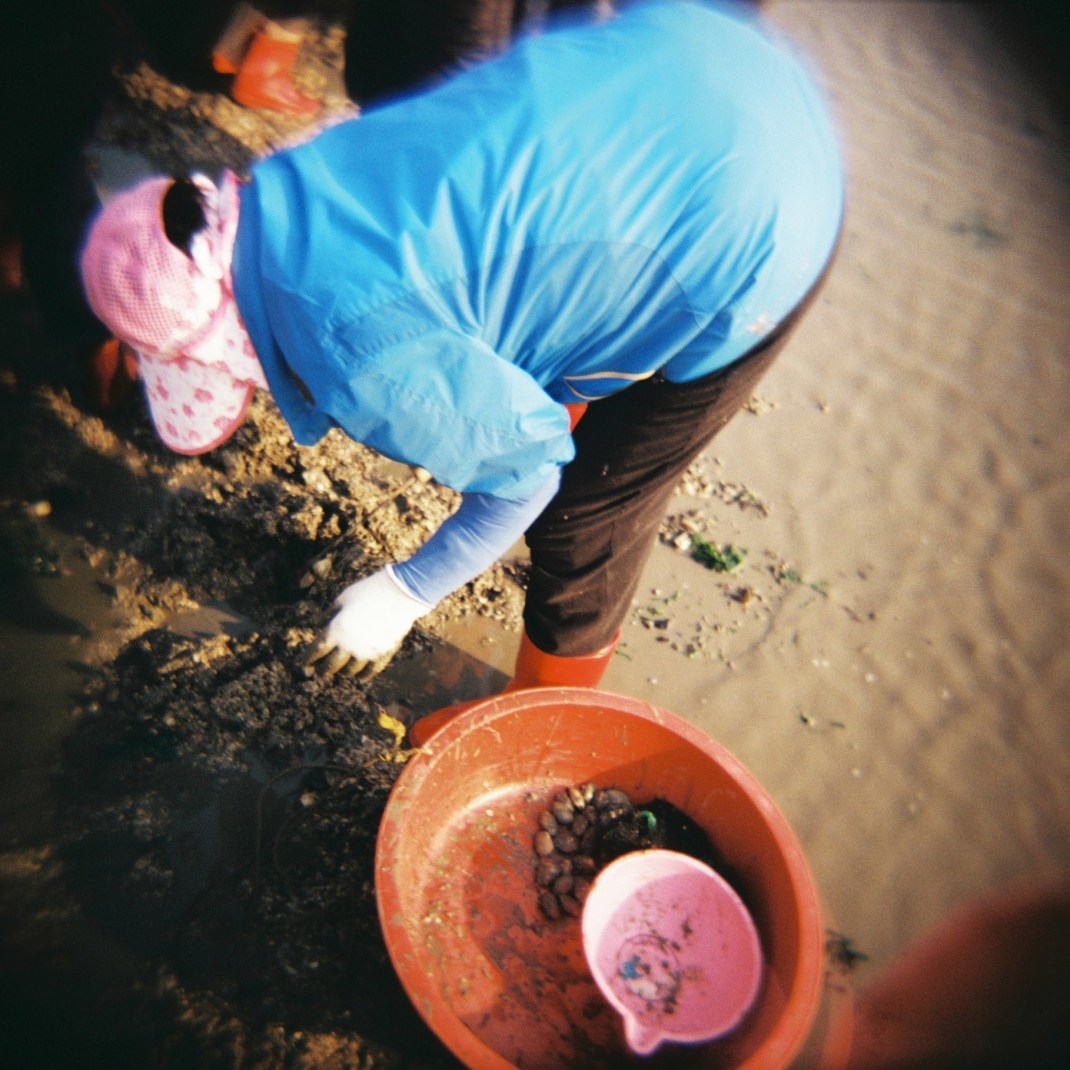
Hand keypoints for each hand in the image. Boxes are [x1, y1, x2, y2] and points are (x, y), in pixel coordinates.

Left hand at [306, 566, 430, 679]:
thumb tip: (320, 626)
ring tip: (340, 671)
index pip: (316, 651)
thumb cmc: (368, 591)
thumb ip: (329, 615)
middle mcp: (349, 645)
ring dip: (342, 672)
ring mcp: (367, 652)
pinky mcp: (383, 654)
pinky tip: (359, 676)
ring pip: (349, 671)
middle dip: (322, 670)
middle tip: (319, 672)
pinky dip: (362, 676)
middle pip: (330, 666)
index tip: (302, 663)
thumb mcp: (342, 599)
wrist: (400, 594)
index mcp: (336, 630)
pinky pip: (370, 672)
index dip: (307, 659)